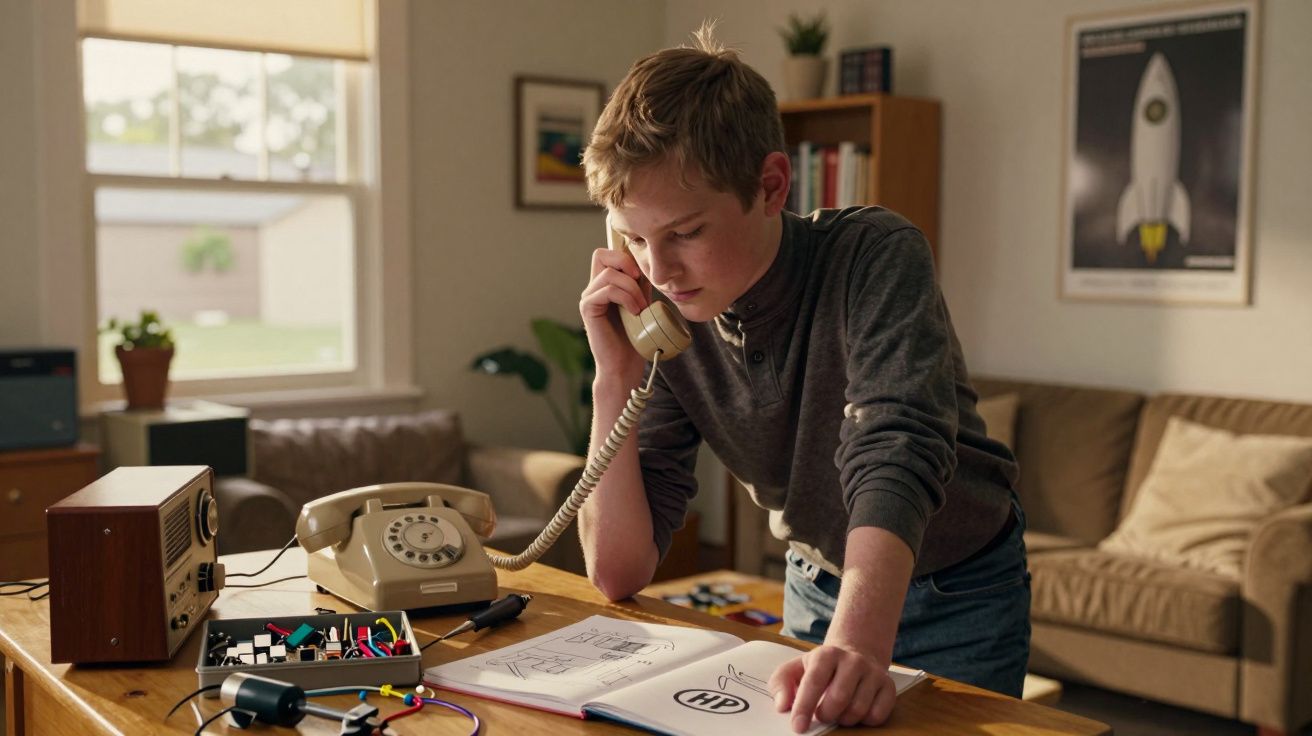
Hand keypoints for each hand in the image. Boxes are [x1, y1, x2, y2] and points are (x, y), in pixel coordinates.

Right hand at [580, 247, 650, 384]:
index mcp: (605, 285)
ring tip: (640, 308)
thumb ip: (640, 285)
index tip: (642, 276)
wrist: (624, 366)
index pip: (608, 254)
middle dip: (624, 263)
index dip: (625, 257)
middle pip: (600, 254)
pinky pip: (607, 290)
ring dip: (631, 289)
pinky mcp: (588, 308)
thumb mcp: (642, 304)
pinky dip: (625, 298)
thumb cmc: (634, 339)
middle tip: (639, 282)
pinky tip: (634, 312)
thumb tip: (644, 265)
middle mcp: (593, 288)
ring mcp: (589, 298)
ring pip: (609, 274)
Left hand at [769, 642, 897, 732]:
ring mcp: (873, 672)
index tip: (798, 726)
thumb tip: (782, 705)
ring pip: (858, 709)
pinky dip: (864, 721)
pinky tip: (856, 711)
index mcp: (827, 654)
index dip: (804, 707)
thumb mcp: (797, 668)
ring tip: (838, 711)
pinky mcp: (888, 686)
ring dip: (844, 719)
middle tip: (822, 714)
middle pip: (838, 699)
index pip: (814, 682)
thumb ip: (781, 683)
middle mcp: (852, 660)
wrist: (856, 653)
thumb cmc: (822, 667)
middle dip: (826, 714)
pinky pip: (878, 715)